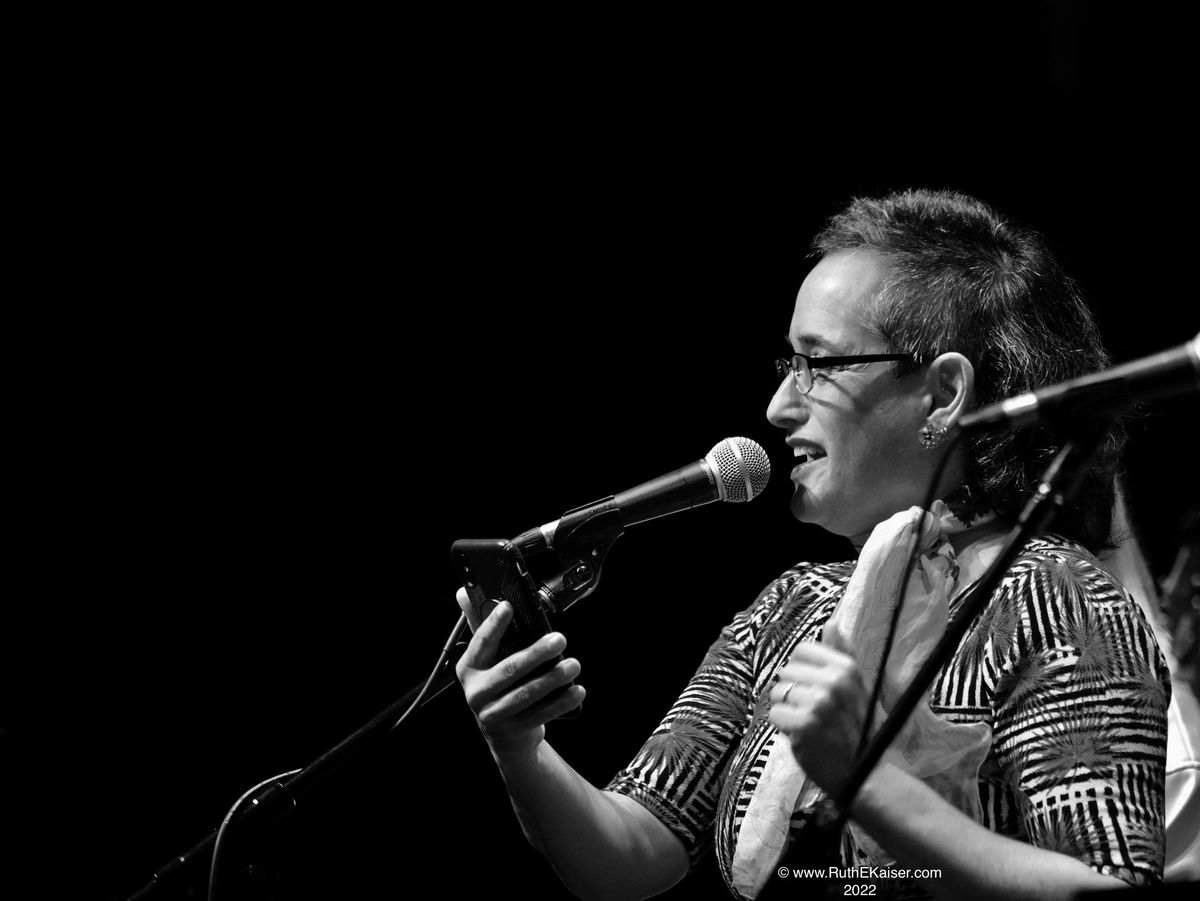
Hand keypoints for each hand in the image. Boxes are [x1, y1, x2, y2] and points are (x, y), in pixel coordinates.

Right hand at [454, 588, 584, 755]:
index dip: (494, 624)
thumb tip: (464, 592)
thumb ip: (480, 626)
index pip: (481, 643)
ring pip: (527, 694)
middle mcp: (476, 692)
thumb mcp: (486, 658)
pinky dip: (561, 702)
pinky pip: (540, 714)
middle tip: (559, 639)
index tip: (508, 606)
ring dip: (553, 678)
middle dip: (537, 653)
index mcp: (469, 669)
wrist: (504, 734)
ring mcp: (493, 714)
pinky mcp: (512, 731)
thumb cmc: (498, 686)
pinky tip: (577, 690)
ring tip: (573, 665)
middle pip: (509, 669)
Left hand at [768, 642, 867, 796]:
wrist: (865, 775)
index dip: (802, 672)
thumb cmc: (858, 729)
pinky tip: (803, 737)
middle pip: (786, 672)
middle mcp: (834, 681)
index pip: (801, 651)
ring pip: (778, 694)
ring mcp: (820, 703)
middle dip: (793, 694)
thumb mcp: (857, 687)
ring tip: (810, 726)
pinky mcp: (805, 725)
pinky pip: (775, 715)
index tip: (814, 691)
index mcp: (847, 668)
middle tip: (815, 714)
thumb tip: (832, 622)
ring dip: (788, 711)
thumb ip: (841, 653)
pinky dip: (784, 728)